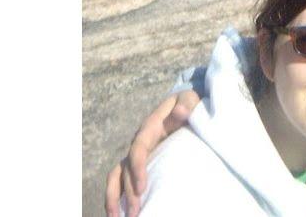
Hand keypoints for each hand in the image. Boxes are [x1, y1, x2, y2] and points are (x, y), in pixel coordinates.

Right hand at [104, 90, 200, 216]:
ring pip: (118, 176)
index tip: (142, 188)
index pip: (138, 149)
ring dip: (115, 198)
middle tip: (135, 213)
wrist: (185, 105)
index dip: (137, 168)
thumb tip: (182, 111)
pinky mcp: (141, 163)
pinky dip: (119, 196)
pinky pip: (124, 180)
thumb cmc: (188, 103)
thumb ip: (187, 105)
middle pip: (126, 168)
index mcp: (150, 127)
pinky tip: (121, 214)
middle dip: (128, 192)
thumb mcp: (190, 100)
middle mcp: (140, 142)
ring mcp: (139, 154)